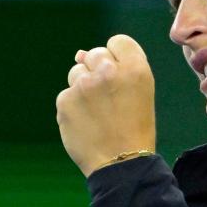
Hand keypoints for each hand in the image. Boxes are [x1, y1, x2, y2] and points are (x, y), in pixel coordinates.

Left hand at [55, 34, 156, 176]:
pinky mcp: (65, 100)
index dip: (118, 58)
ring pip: (77, 73)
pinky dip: (73, 107)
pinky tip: (86, 123)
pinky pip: (66, 95)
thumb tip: (79, 54)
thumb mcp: (140, 93)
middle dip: (98, 72)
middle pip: (95, 54)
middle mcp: (109, 72)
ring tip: (98, 113)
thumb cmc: (134, 129)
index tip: (120, 79)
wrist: (121, 164)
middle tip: (108, 101)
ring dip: (83, 88)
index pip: (118, 42)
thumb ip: (118, 67)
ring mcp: (84, 85)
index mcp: (135, 68)